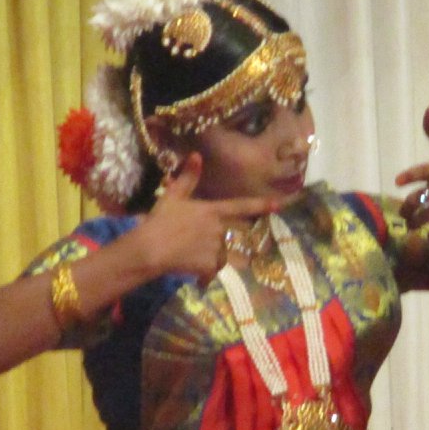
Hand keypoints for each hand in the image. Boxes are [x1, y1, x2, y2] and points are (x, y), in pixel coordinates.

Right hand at [140, 153, 277, 282]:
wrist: (151, 248)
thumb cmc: (160, 220)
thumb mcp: (172, 196)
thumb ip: (187, 178)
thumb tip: (197, 155)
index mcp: (212, 211)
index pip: (241, 206)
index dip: (260, 205)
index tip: (278, 205)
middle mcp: (218, 228)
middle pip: (225, 234)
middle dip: (213, 239)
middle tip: (190, 242)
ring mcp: (216, 247)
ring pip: (220, 253)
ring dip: (210, 256)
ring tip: (188, 255)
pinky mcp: (211, 265)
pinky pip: (213, 270)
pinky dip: (205, 274)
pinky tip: (193, 273)